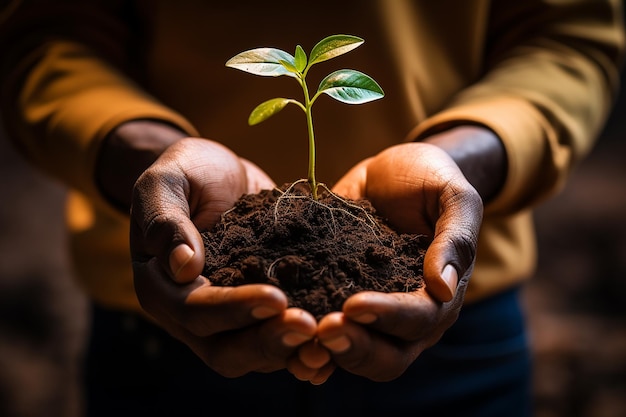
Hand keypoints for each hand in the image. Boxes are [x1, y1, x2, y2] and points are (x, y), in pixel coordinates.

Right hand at [130, 137, 319, 377]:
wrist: (220, 174)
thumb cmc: (187, 172)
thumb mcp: (166, 182)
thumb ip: (165, 220)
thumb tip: (182, 266)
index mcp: (161, 288)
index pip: (194, 311)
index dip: (233, 309)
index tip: (276, 296)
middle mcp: (192, 315)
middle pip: (225, 351)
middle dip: (268, 341)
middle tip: (309, 326)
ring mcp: (229, 318)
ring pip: (256, 354)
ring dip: (291, 349)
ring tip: (329, 334)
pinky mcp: (260, 310)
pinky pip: (280, 338)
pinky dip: (305, 345)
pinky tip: (335, 339)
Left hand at [316, 141, 482, 380]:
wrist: (394, 172)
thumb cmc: (431, 181)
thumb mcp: (453, 197)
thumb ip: (455, 238)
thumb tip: (443, 288)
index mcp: (438, 296)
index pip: (418, 320)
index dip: (388, 317)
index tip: (354, 304)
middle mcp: (404, 316)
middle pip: (387, 357)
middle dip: (355, 347)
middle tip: (322, 329)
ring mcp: (368, 312)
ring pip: (352, 353)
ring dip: (325, 351)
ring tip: (294, 335)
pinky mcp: (335, 297)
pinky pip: (321, 329)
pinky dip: (302, 338)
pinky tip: (275, 329)